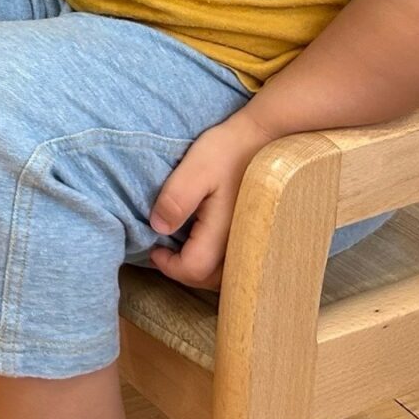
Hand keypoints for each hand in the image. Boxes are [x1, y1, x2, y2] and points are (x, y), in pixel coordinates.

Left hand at [147, 110, 278, 289]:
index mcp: (226, 233)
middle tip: (164, 249)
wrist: (264, 138)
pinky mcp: (256, 233)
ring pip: (224, 274)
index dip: (168, 266)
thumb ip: (176, 199)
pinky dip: (215, 259)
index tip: (154, 247)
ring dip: (199, 266)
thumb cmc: (228, 151)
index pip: (194, 270)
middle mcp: (243, 244)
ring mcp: (252, 240)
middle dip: (182, 270)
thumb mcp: (195, 170)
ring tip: (180, 245)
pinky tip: (201, 239)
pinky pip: (235, 260)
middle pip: (210, 280)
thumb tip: (159, 229)